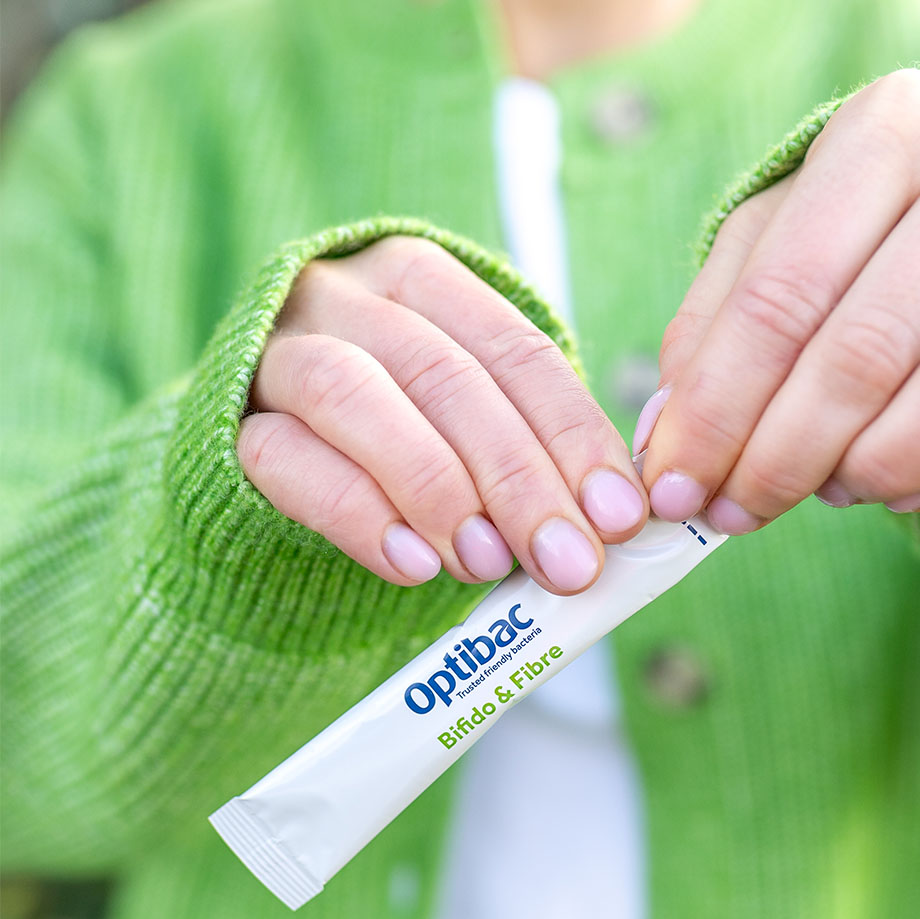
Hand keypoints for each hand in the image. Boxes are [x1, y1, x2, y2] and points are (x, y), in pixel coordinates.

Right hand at [237, 236, 646, 592]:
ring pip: (354, 396)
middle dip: (518, 477)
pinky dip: (359, 513)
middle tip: (566, 561)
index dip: (573, 436)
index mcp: (423, 281)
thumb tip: (609, 519)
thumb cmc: (391, 435)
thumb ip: (523, 449)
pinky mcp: (230, 423)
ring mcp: (278, 352)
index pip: (515, 351)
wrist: (265, 444)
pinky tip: (413, 566)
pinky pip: (287, 459)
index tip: (617, 516)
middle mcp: (346, 296)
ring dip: (436, 487)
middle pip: (444, 376)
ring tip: (488, 564)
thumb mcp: (463, 422)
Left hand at [636, 68, 919, 533]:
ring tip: (811, 486)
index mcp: (882, 140)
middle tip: (727, 513)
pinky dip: (908, 480)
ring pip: (918, 414)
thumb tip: (663, 434)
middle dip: (771, 461)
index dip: (714, 412)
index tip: (673, 487)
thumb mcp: (781, 236)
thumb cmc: (866, 225)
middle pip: (849, 362)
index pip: (776, 303)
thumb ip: (714, 320)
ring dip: (845, 477)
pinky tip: (875, 476)